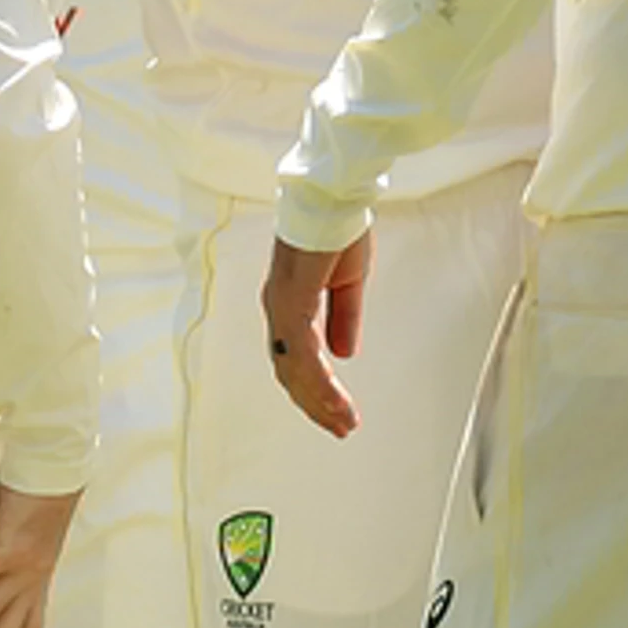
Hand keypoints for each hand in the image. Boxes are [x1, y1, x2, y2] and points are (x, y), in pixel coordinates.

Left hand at [262, 229, 374, 437]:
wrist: (336, 199)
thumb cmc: (338, 230)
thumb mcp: (348, 284)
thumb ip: (344, 319)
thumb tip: (344, 355)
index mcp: (290, 305)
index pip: (296, 358)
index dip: (317, 388)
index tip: (339, 413)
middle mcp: (279, 310)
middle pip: (290, 372)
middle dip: (316, 405)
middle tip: (342, 429)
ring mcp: (282, 308)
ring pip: (294, 370)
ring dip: (320, 401)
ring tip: (345, 422)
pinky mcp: (291, 302)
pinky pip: (303, 353)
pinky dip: (320, 381)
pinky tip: (337, 400)